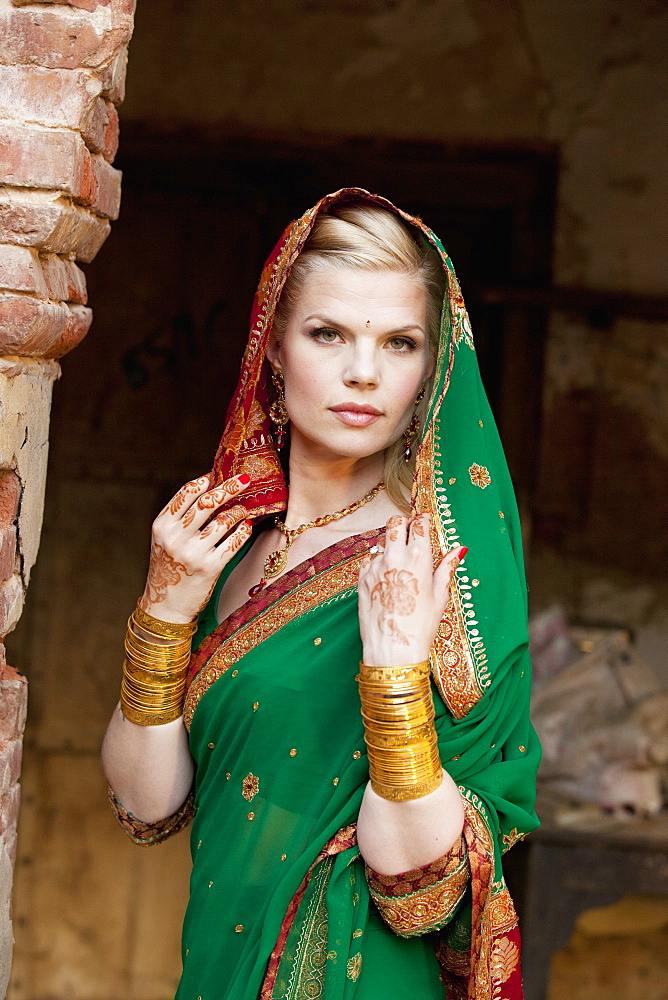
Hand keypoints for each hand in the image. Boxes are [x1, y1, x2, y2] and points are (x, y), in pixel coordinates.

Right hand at [139, 473, 251, 623]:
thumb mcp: (165, 539)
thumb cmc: (169, 568)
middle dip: (230, 486)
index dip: (206, 480)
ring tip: (243, 509)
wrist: (166, 605)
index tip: (219, 473)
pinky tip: (246, 527)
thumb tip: (210, 489)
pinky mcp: (210, 567)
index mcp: (162, 526)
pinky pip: (234, 541)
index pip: (187, 493)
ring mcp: (193, 553)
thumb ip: (181, 517)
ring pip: (224, 520)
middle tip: (246, 478)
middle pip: (208, 502)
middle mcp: (176, 537)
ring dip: (238, 511)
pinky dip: (243, 530)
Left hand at [358, 513, 465, 666]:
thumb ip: (446, 568)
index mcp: (418, 558)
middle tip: (411, 533)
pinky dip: (379, 564)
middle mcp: (394, 557)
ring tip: (401, 565)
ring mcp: (375, 567)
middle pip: (394, 522)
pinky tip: (388, 580)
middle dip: (403, 523)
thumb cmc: (421, 626)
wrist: (392, 649)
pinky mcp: (362, 579)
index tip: (426, 522)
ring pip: (382, 542)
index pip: (419, 524)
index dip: (423, 520)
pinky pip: (370, 561)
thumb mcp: (440, 596)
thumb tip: (459, 550)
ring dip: (392, 546)